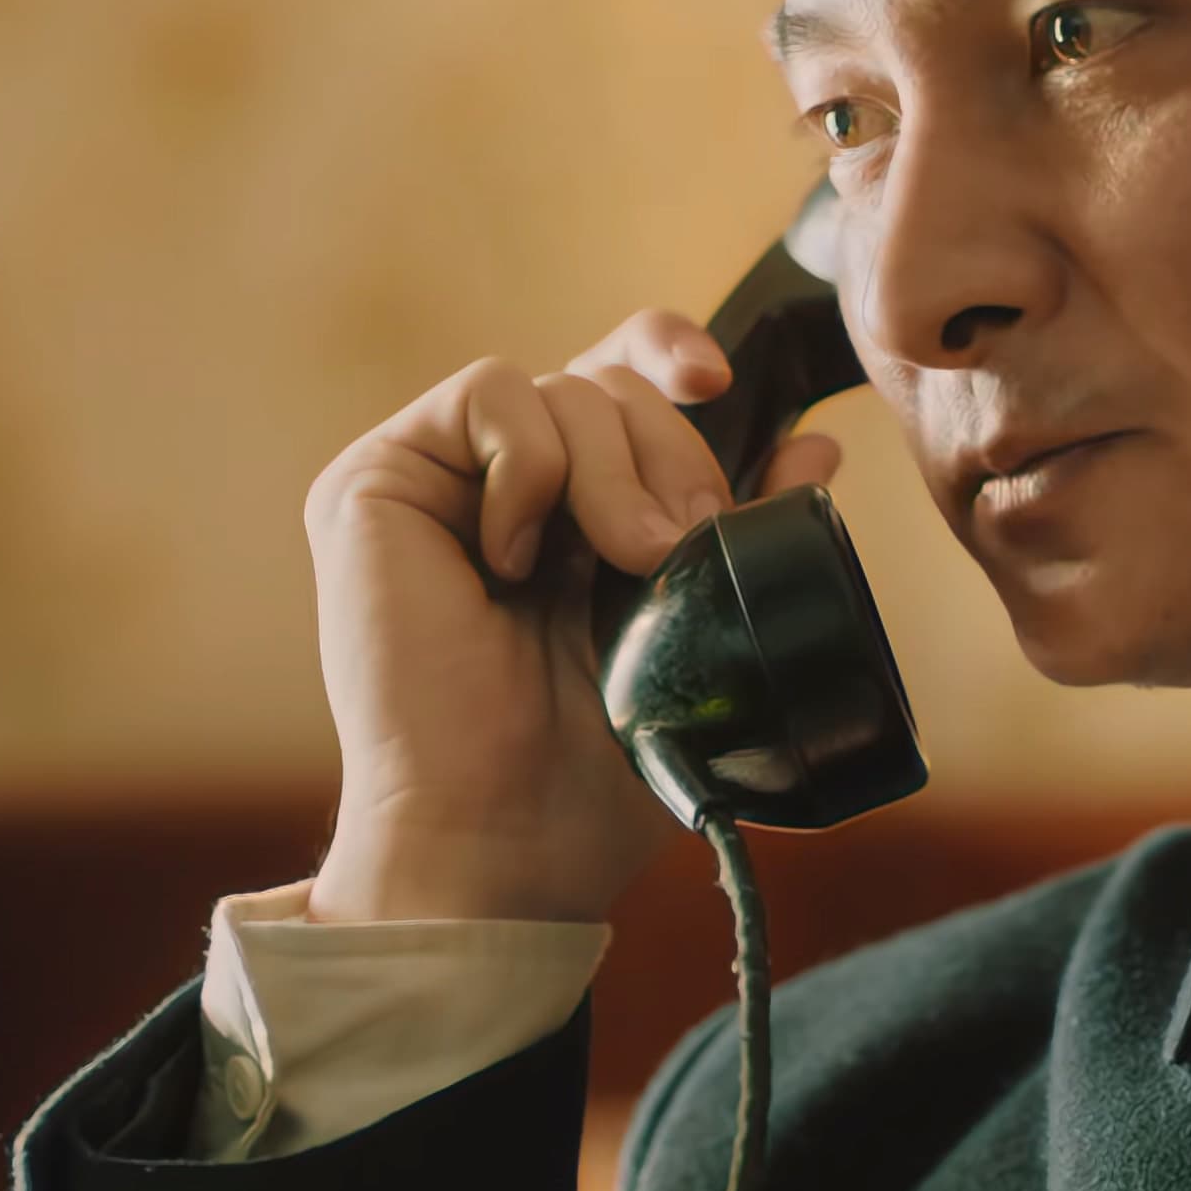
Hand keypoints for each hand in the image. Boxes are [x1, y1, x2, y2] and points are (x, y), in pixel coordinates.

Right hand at [299, 309, 847, 923]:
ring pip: (560, 385)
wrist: (505, 837)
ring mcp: (435, 483)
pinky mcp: (374, 482)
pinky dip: (529, 465)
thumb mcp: (699, 633)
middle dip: (671, 454)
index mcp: (572, 513)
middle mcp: (500, 488)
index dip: (668, 353)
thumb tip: (816, 445)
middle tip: (678, 551)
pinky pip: (487, 394)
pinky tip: (515, 559)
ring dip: (615, 473)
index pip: (619, 378)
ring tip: (620, 567)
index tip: (717, 382)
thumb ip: (744, 533)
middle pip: (608, 381)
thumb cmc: (595, 769)